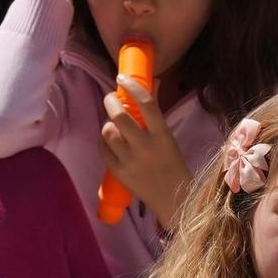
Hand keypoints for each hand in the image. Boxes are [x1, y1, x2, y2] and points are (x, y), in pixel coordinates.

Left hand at [100, 76, 189, 227]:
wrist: (174, 198)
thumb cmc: (172, 163)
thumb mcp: (168, 137)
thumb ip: (155, 112)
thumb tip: (152, 83)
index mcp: (162, 135)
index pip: (146, 104)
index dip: (132, 87)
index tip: (121, 78)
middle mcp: (145, 147)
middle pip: (119, 117)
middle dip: (110, 102)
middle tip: (110, 98)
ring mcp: (130, 161)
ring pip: (108, 132)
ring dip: (107, 123)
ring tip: (112, 124)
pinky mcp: (119, 173)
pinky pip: (103, 150)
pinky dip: (104, 141)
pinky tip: (110, 141)